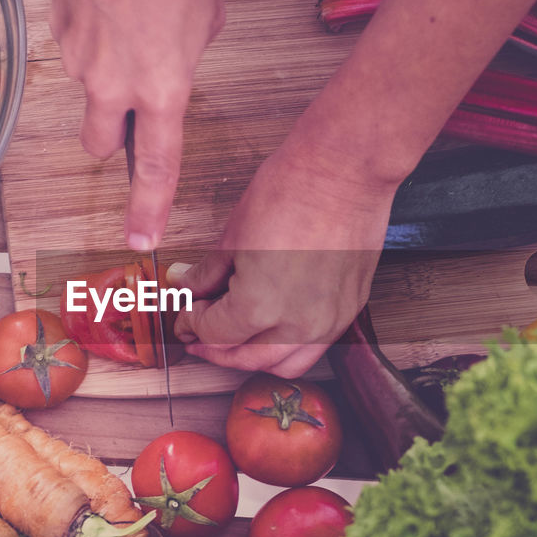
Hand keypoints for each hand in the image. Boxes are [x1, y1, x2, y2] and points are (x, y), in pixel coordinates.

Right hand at [43, 0, 223, 249]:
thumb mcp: (207, 13)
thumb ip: (191, 52)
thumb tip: (176, 56)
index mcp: (162, 90)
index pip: (156, 168)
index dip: (150, 209)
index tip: (142, 238)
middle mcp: (113, 87)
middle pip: (102, 144)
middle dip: (113, 136)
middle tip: (129, 105)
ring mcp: (78, 62)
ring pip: (88, 90)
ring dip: (104, 74)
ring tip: (128, 22)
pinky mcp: (56, 33)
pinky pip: (76, 47)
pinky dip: (93, 32)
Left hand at [170, 144, 394, 377]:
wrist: (345, 171)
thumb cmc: (291, 191)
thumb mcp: (233, 237)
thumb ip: (208, 275)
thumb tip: (190, 289)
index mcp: (260, 307)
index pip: (215, 334)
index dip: (192, 325)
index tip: (185, 315)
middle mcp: (297, 326)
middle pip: (246, 360)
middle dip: (217, 351)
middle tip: (199, 337)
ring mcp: (329, 321)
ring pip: (285, 364)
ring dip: (255, 359)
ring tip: (236, 342)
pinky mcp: (350, 309)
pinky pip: (316, 346)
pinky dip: (289, 347)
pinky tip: (274, 329)